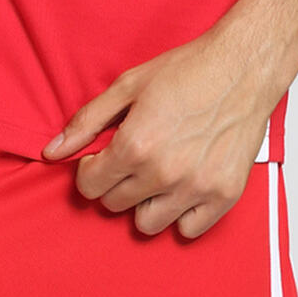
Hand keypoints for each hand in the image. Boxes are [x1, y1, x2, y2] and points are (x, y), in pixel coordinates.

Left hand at [42, 27, 281, 238]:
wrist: (245, 66)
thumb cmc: (188, 71)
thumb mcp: (128, 86)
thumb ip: (87, 121)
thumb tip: (52, 152)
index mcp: (135, 146)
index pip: (89, 187)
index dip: (91, 171)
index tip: (103, 158)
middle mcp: (163, 173)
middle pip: (115, 205)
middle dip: (116, 184)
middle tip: (134, 160)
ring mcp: (194, 188)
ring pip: (147, 224)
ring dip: (145, 204)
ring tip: (157, 177)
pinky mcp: (223, 195)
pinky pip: (188, 229)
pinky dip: (182, 214)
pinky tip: (183, 188)